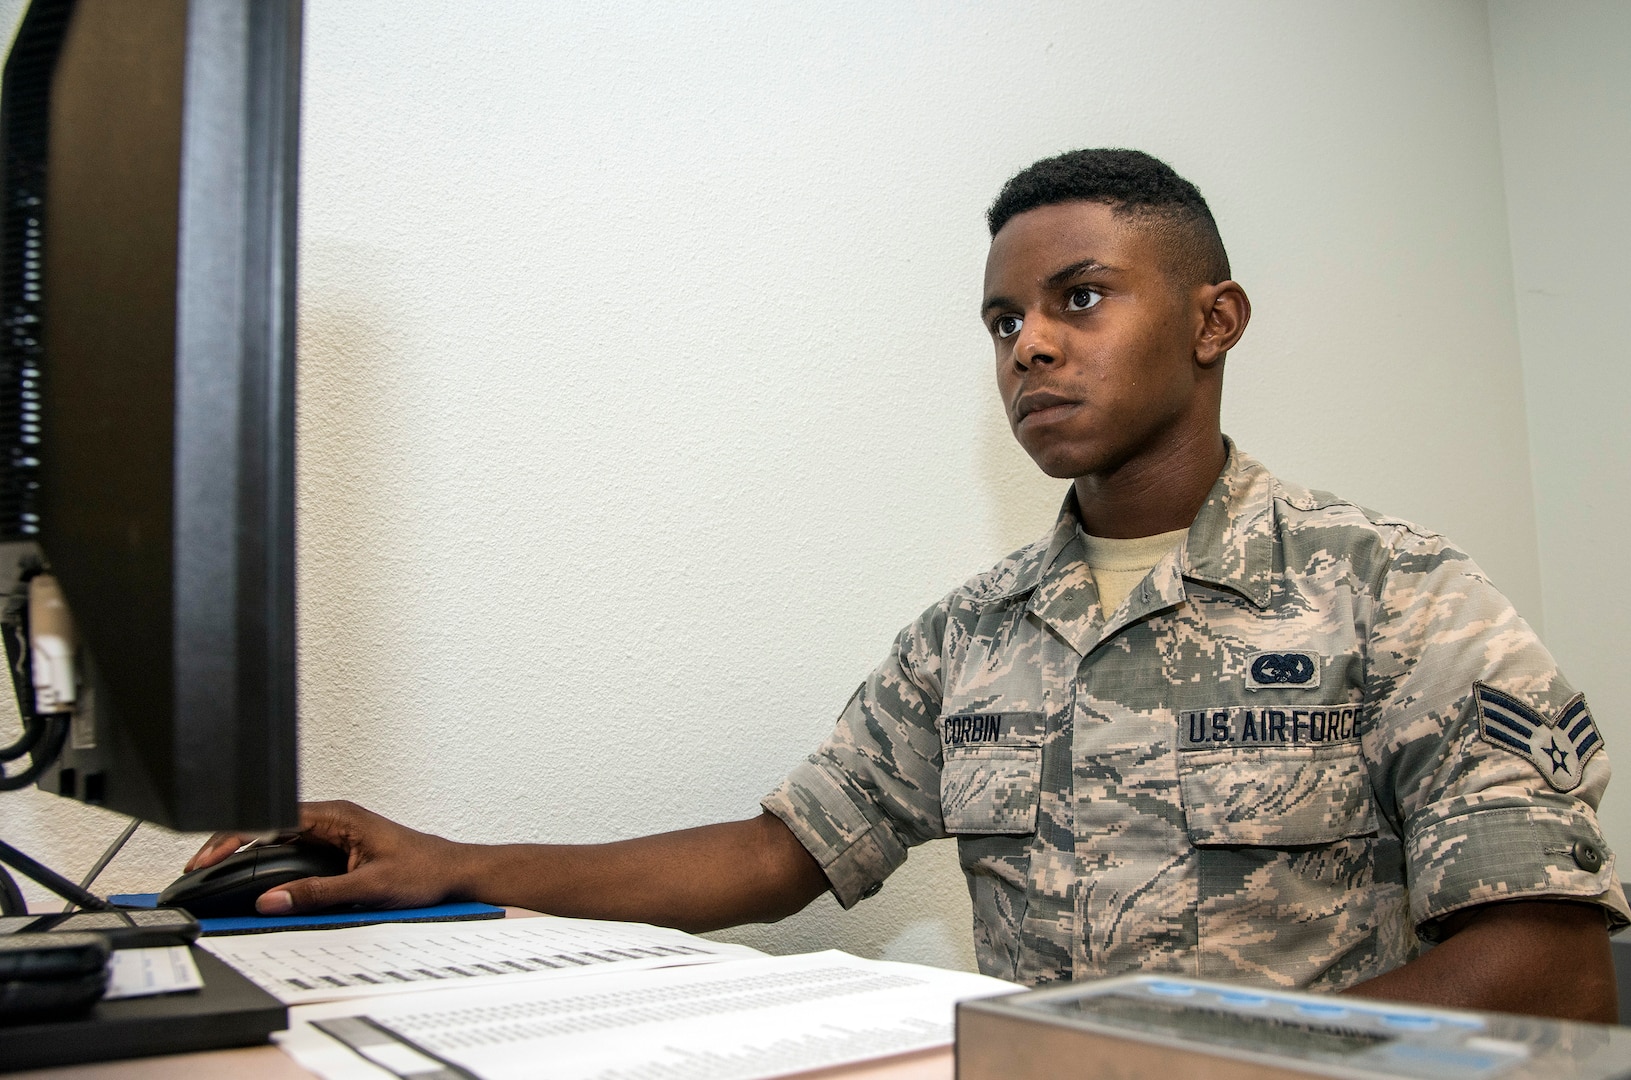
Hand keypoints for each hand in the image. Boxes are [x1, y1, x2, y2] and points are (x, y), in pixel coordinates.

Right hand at [184, 800, 471, 914]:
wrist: (452, 873)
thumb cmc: (423, 871)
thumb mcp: (369, 888)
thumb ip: (318, 893)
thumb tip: (273, 900)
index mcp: (337, 816)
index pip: (271, 818)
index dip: (234, 835)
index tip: (208, 857)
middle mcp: (332, 819)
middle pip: (267, 824)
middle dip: (229, 843)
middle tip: (198, 868)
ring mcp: (332, 832)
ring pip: (276, 836)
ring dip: (245, 851)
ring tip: (213, 872)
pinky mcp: (335, 847)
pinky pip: (290, 849)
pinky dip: (265, 860)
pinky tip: (248, 874)